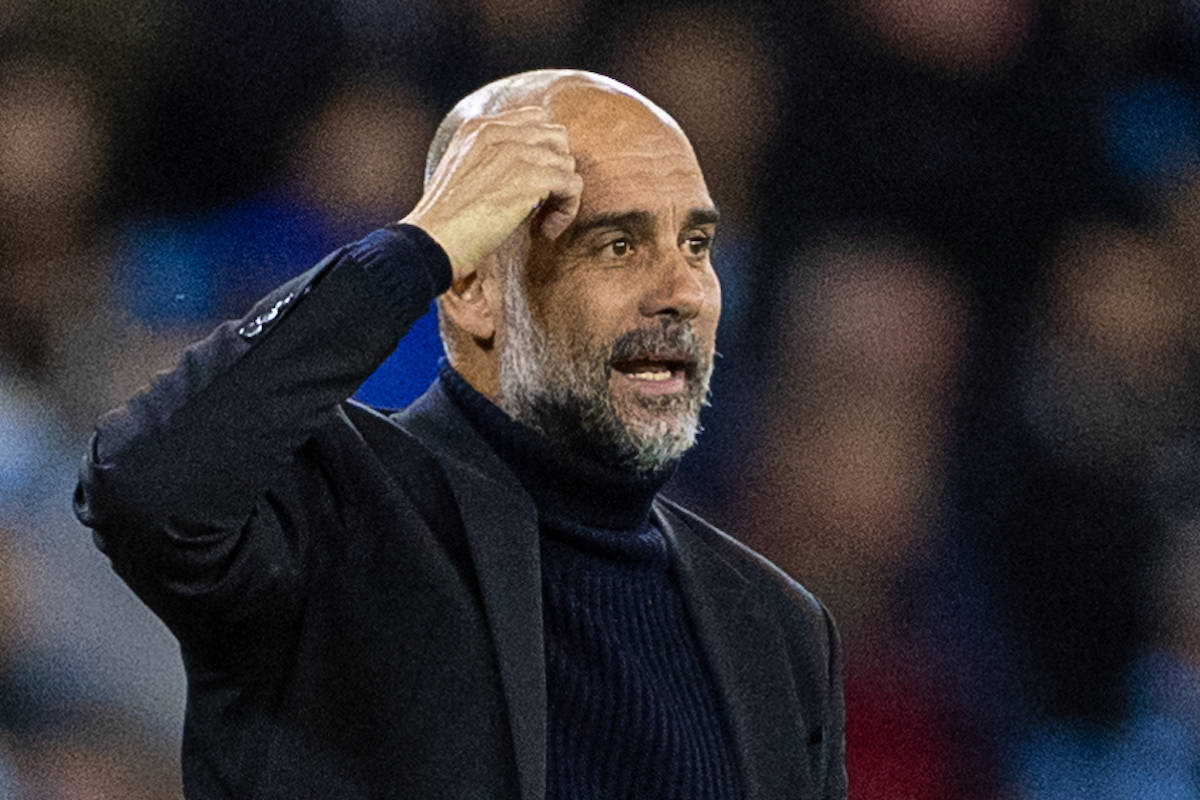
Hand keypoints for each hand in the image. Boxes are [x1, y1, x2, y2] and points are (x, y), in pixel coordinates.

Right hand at [400, 106, 582, 281]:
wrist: (432, 242)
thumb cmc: (446, 222)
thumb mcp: (462, 174)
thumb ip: (490, 159)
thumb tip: (530, 171)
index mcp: (478, 127)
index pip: (534, 120)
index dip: (542, 154)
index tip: (531, 187)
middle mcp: (497, 132)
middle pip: (557, 137)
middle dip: (557, 170)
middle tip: (543, 203)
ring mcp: (515, 152)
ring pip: (567, 162)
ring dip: (563, 195)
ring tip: (544, 221)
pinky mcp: (530, 178)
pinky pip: (572, 185)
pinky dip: (567, 211)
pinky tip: (547, 230)